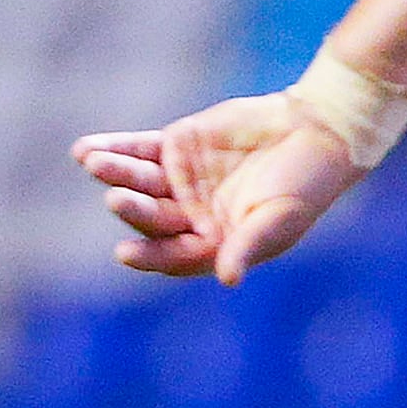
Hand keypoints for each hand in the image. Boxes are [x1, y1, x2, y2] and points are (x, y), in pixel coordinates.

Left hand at [73, 93, 367, 285]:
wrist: (321, 128)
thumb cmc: (308, 182)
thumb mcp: (281, 216)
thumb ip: (250, 244)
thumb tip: (228, 279)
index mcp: (216, 243)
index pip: (173, 255)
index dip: (148, 255)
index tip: (125, 253)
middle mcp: (191, 216)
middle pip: (151, 217)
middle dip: (132, 209)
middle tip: (117, 198)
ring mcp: (180, 181)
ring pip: (138, 182)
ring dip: (116, 174)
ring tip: (94, 163)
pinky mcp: (176, 146)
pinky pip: (137, 150)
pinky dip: (114, 148)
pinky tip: (85, 150)